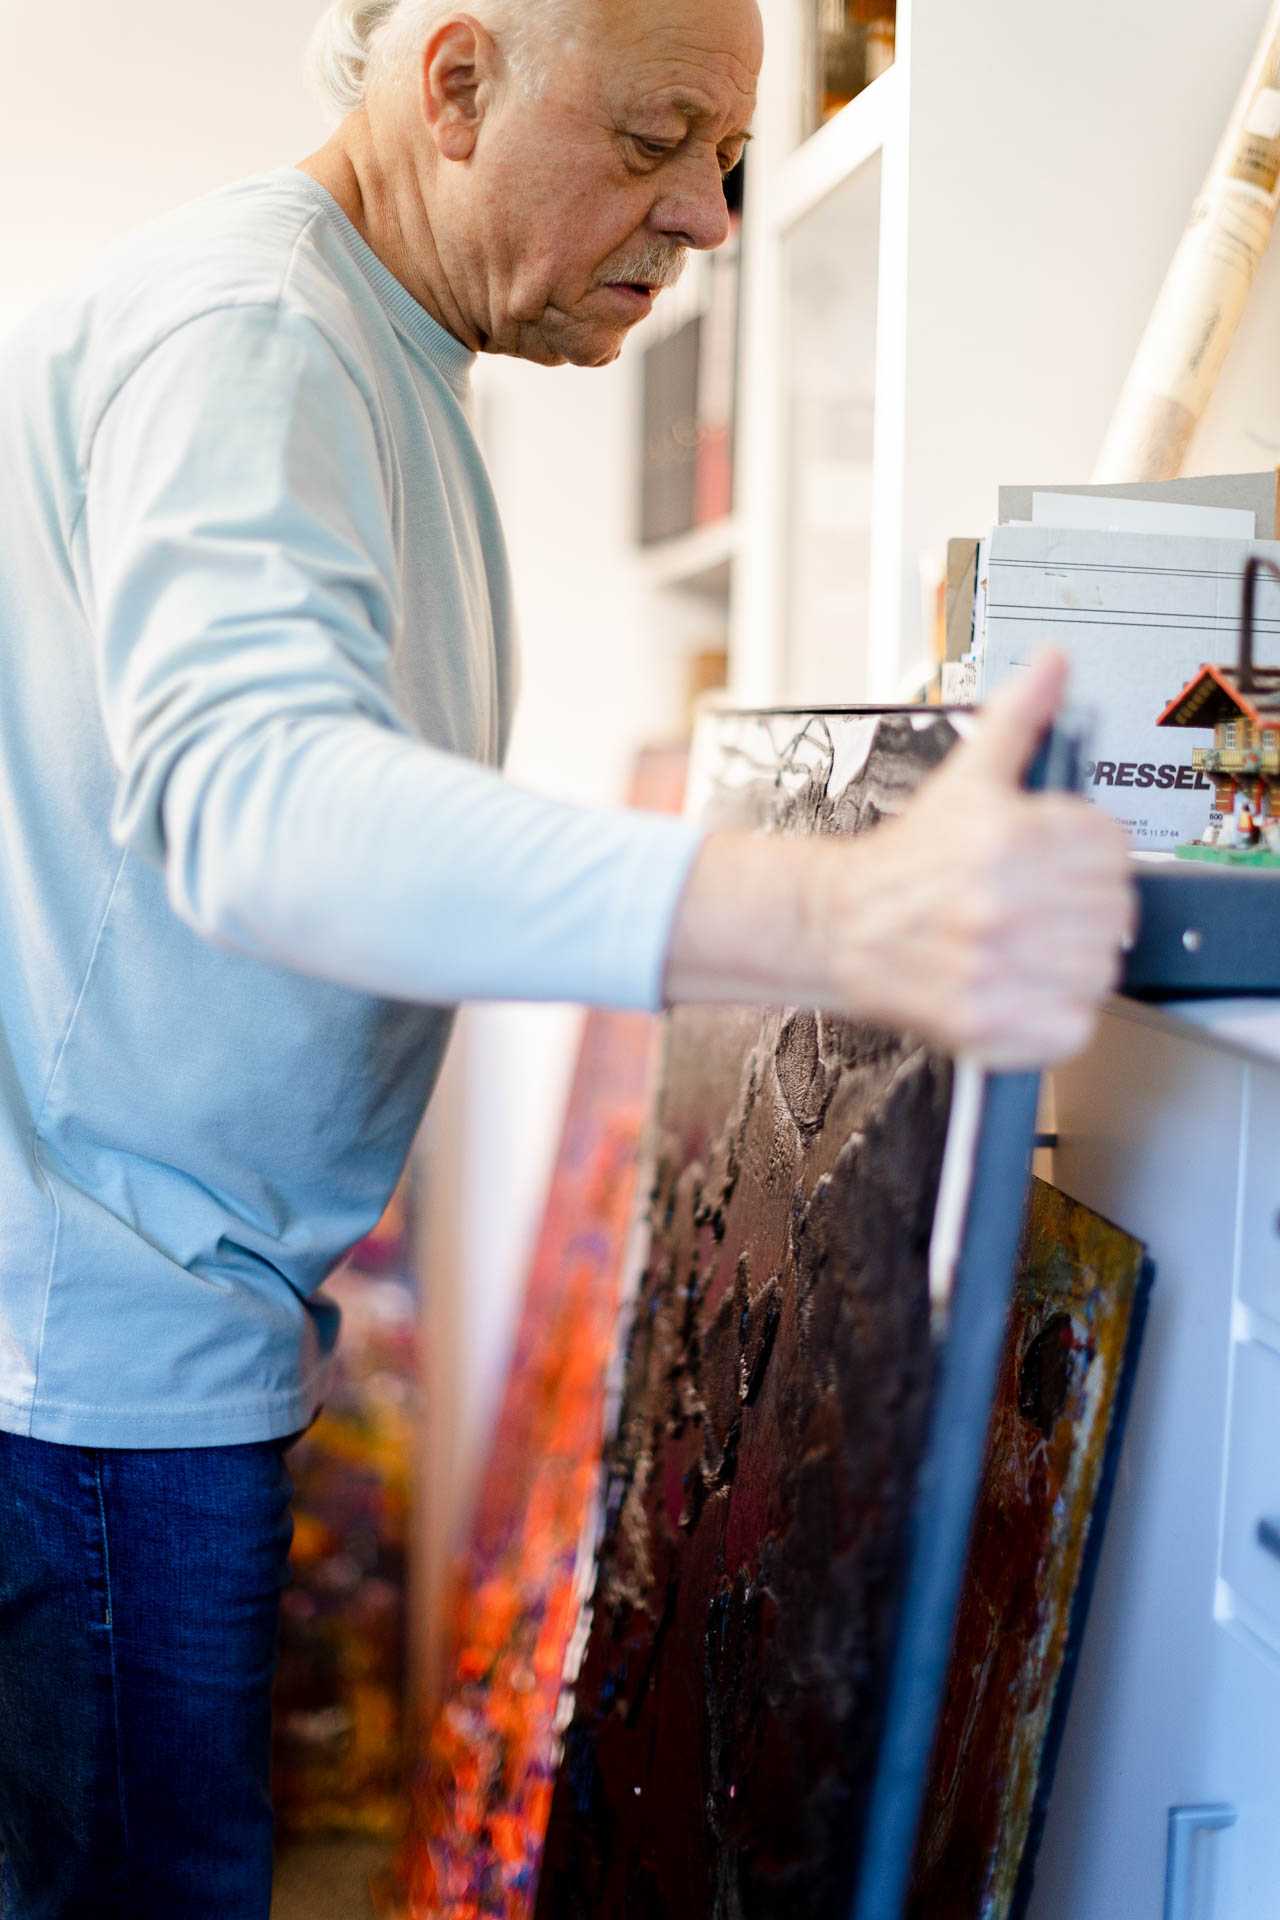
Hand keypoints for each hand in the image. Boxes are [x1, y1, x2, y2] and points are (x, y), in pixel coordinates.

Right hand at [821, 650, 1134, 1065]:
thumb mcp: (965, 777)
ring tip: (1028, 945)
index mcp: (1007, 838)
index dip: (1088, 855)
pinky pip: (1072, 1024)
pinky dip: (1057, 1015)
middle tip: (1039, 906)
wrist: (836, 926)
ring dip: (1074, 962)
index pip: (1113, 849)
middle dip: (1082, 908)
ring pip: (1099, 969)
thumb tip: (1053, 663)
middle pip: (1113, 911)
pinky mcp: (988, 1023)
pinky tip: (1022, 984)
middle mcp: (1001, 903)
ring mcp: (995, 967)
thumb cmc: (904, 862)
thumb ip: (1020, 718)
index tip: (1056, 863)